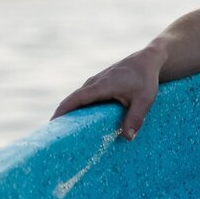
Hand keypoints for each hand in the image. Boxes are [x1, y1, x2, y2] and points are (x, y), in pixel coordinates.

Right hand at [51, 46, 165, 140]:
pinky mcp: (98, 84)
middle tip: (55, 137)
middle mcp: (94, 83)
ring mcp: (94, 82)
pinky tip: (80, 122)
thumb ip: (136, 118)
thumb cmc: (146, 79)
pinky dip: (79, 108)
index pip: (76, 99)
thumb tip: (128, 138)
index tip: (52, 125)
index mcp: (102, 86)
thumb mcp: (145, 99)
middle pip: (72, 101)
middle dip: (62, 117)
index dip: (62, 111)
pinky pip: (84, 97)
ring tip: (65, 133)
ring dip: (70, 113)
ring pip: (78, 99)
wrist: (147, 60)